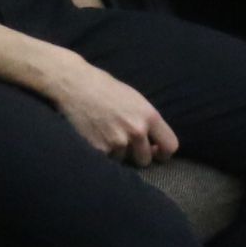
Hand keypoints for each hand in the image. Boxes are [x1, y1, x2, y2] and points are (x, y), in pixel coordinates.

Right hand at [48, 59, 176, 162]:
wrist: (75, 85)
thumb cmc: (105, 88)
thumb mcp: (135, 100)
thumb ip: (147, 121)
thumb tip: (154, 144)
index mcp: (149, 116)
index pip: (170, 146)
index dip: (164, 153)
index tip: (156, 153)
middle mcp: (136, 131)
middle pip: (145, 160)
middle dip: (136, 155)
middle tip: (124, 142)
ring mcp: (117, 142)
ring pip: (123, 160)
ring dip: (116, 153)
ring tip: (105, 133)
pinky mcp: (99, 149)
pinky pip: (106, 161)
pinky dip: (101, 153)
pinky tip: (95, 136)